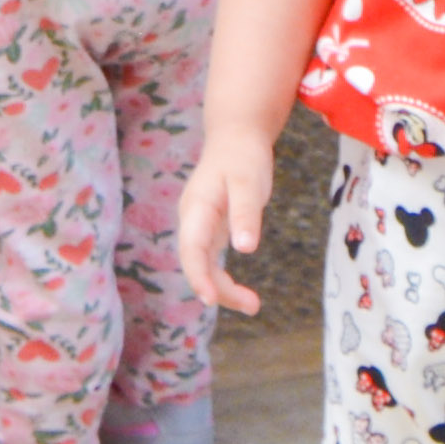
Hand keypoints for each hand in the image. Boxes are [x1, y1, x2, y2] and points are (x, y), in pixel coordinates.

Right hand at [174, 126, 277, 315]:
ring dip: (223, 288)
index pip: (191, 247)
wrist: (236, 137)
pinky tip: (243, 295)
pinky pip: (211, 262)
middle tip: (252, 306)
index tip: (210, 299)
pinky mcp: (210, 230)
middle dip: (217, 289)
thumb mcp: (248, 182)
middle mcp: (192, 219)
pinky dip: (224, 280)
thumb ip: (245, 213)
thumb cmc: (243, 157)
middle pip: (196, 262)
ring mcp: (199, 226)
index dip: (197, 275)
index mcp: (197, 206)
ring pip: (203, 266)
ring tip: (253, 305)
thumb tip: (244, 249)